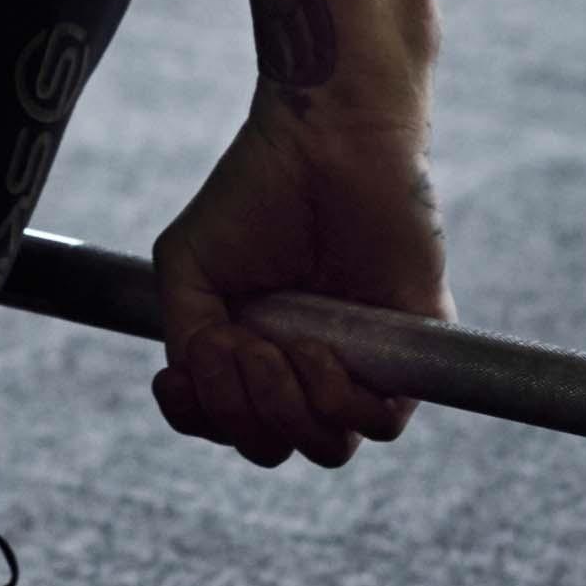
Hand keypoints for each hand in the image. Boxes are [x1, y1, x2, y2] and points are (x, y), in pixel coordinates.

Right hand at [146, 98, 446, 467]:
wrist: (328, 138)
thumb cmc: (258, 191)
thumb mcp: (187, 269)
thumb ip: (185, 341)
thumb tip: (199, 396)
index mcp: (254, 349)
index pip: (228, 426)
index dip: (201, 419)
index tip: (179, 378)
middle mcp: (305, 364)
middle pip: (272, 447)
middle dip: (242, 411)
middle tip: (240, 343)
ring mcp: (357, 360)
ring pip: (325, 447)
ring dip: (287, 407)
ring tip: (282, 347)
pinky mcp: (407, 351)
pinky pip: (382, 425)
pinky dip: (342, 399)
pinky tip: (320, 347)